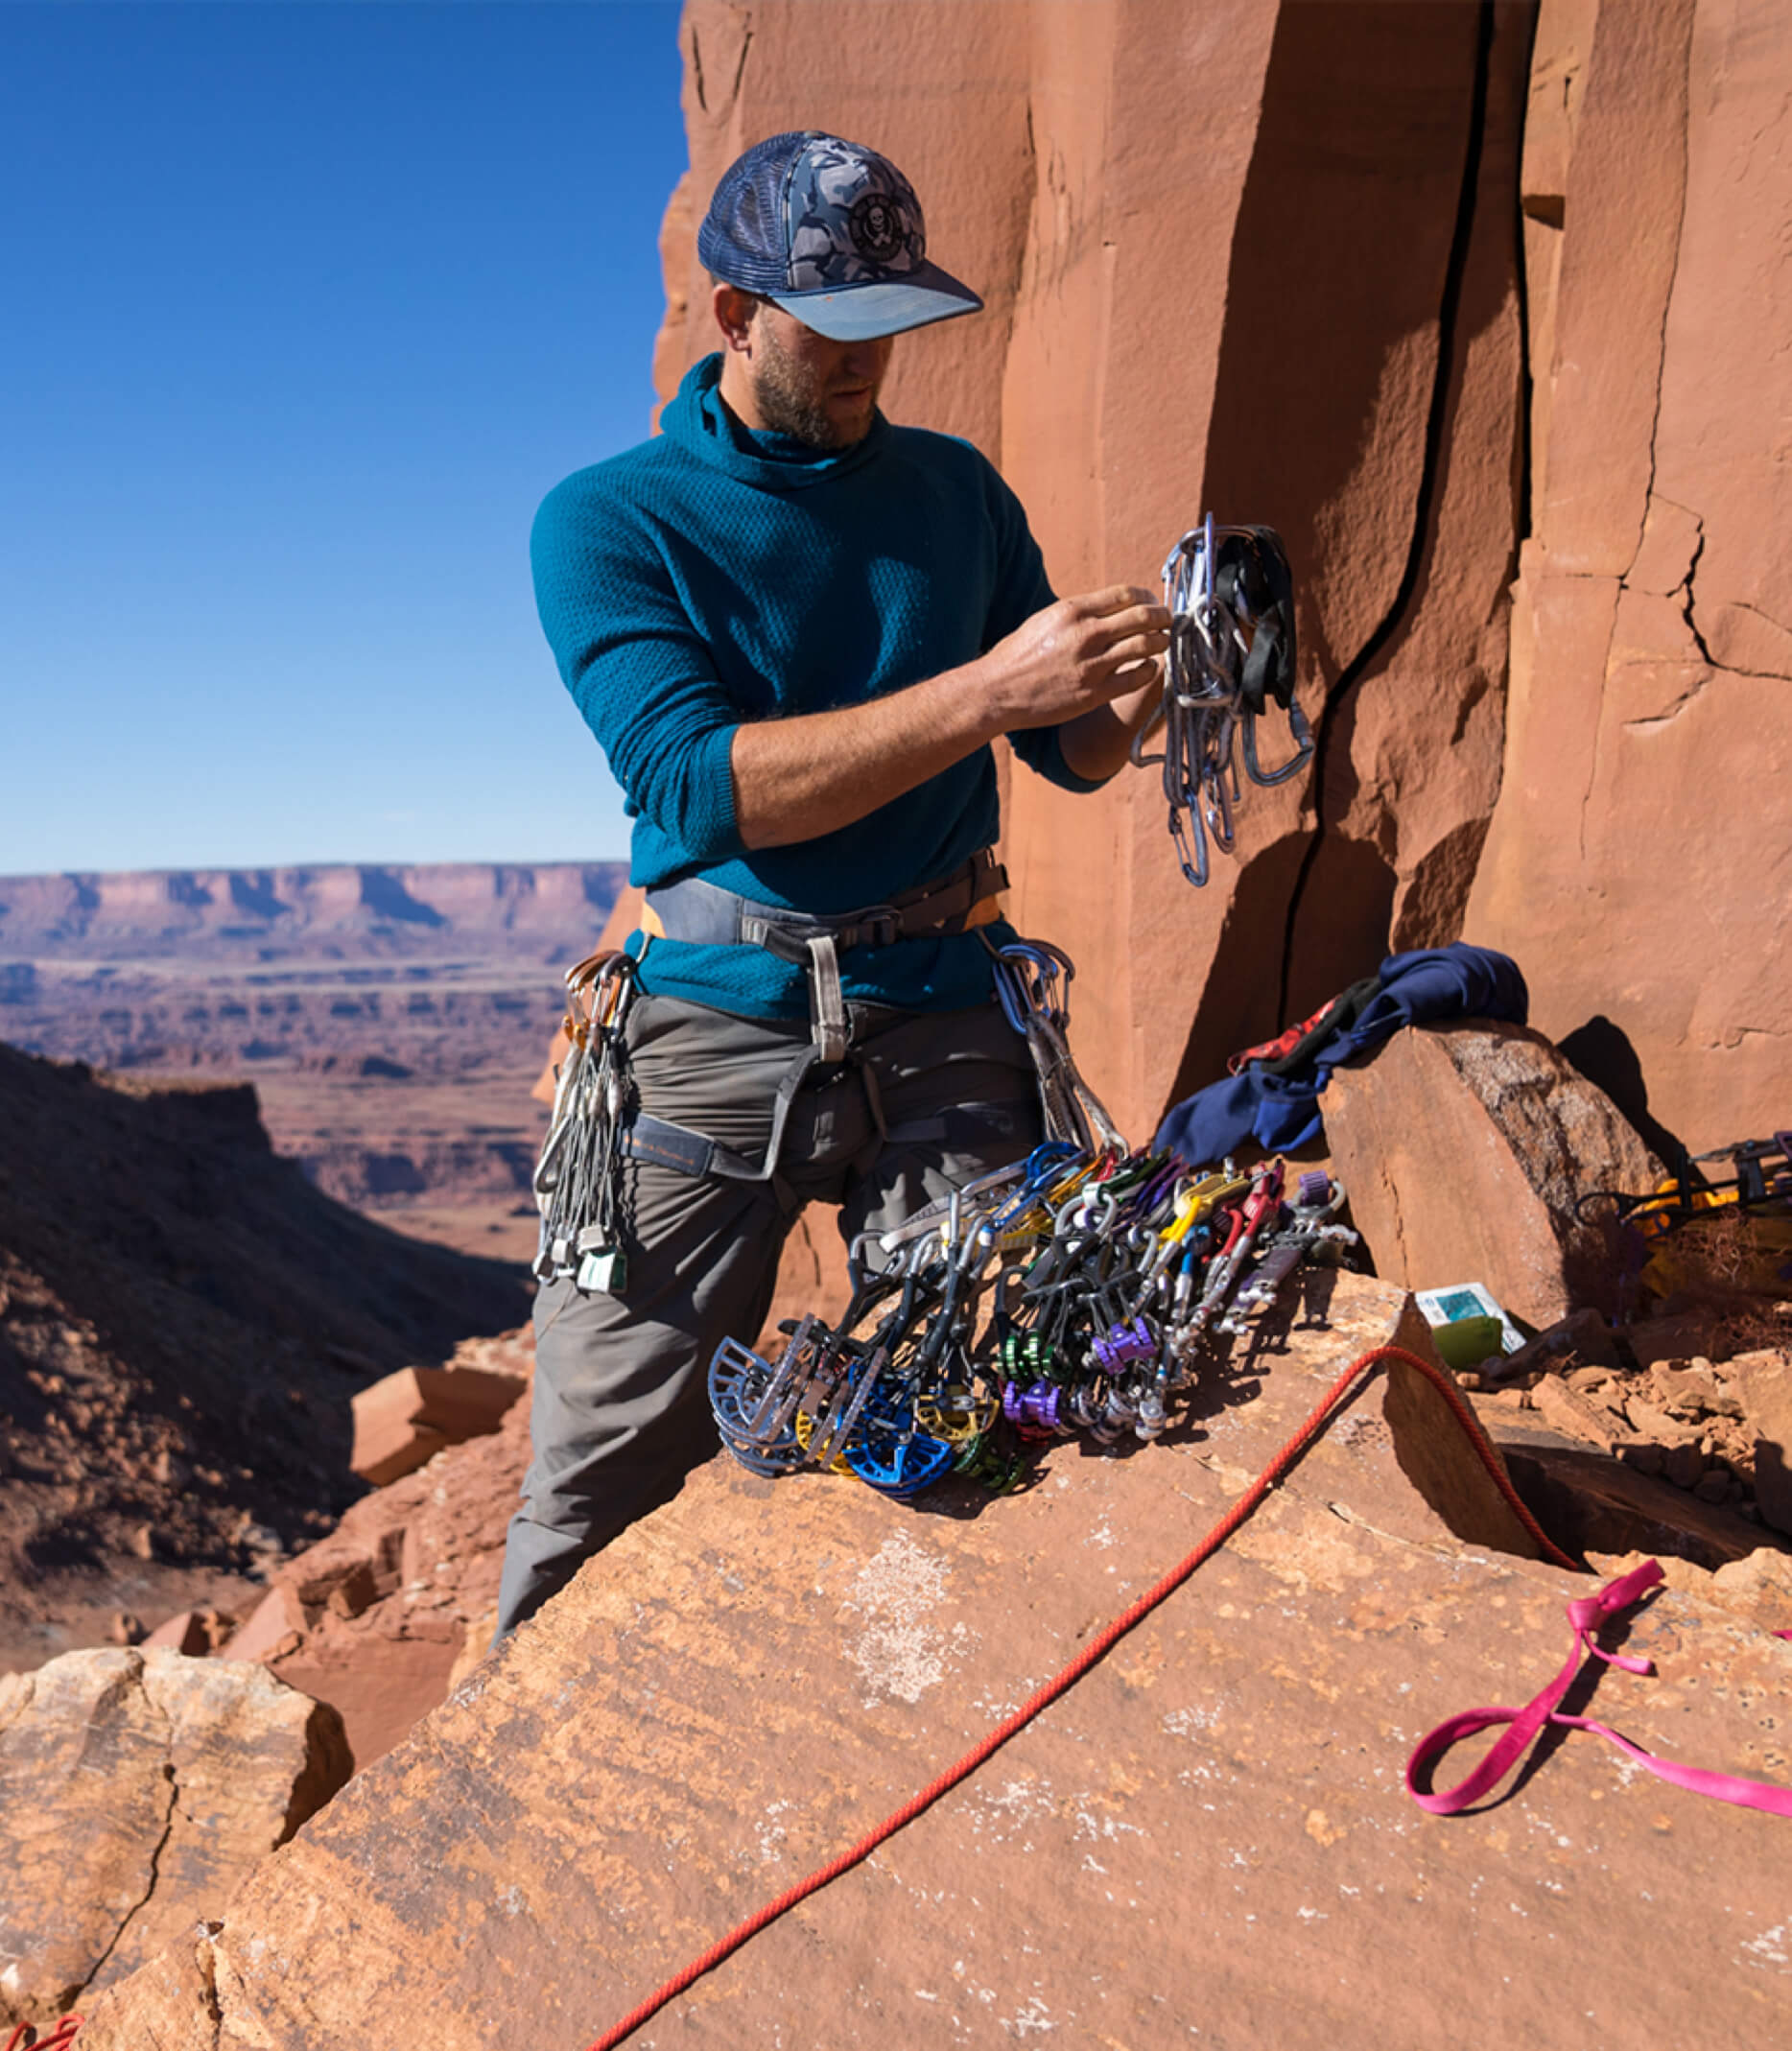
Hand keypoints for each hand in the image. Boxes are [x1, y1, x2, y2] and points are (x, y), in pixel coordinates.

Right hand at [976, 586, 1171, 731]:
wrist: (998, 692)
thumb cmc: (1017, 656)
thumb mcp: (1045, 619)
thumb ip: (1078, 612)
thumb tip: (1109, 608)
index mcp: (1072, 610)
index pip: (1125, 594)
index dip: (1146, 597)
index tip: (1151, 603)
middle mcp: (1086, 634)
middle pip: (1143, 616)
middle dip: (1163, 617)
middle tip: (1168, 621)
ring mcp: (1092, 664)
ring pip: (1147, 645)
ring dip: (1162, 641)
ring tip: (1163, 642)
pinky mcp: (1095, 693)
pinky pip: (1138, 677)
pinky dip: (1150, 669)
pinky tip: (1148, 667)